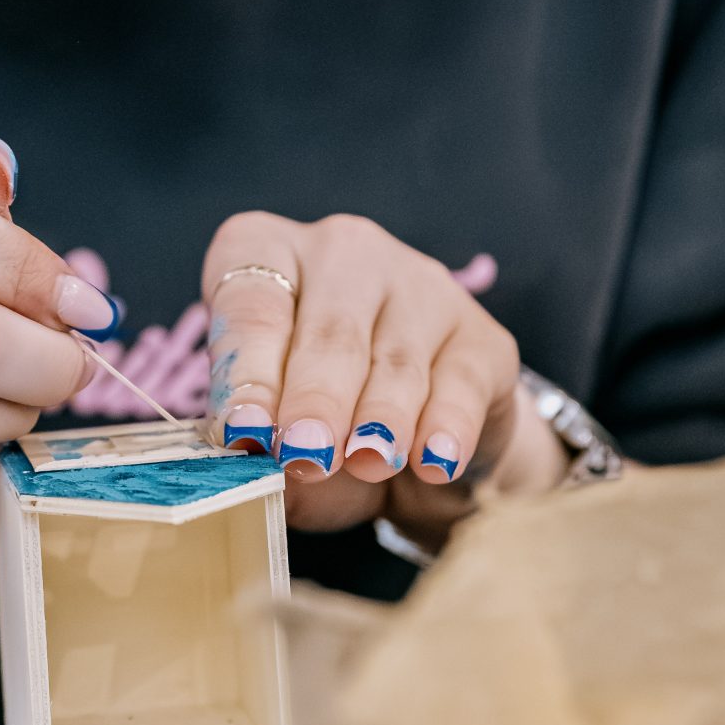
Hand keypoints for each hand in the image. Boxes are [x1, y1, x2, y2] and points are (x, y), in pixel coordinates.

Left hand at [202, 211, 564, 538]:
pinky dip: (447, 425)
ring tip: (367, 461)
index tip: (242, 431)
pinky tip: (434, 460)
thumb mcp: (277, 440)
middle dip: (315, 399)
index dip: (245, 370)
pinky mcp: (482, 336)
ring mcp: (420, 286)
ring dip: (380, 416)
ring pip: (396, 360)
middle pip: (328, 332)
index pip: (250, 303)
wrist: (416, 458)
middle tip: (304, 454)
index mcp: (269, 257)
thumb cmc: (322, 431)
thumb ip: (261, 449)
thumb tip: (249, 471)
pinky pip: (461, 382)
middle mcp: (344, 253)